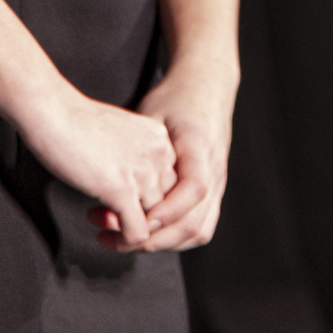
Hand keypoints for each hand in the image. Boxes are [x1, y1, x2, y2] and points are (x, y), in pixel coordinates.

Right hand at [13, 89, 176, 247]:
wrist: (52, 112)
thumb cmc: (74, 121)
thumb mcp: (118, 135)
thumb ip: (132, 158)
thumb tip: (131, 188)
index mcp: (159, 138)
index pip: (172, 182)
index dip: (150, 199)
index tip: (125, 203)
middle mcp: (159, 154)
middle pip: (168, 203)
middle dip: (144, 218)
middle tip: (114, 221)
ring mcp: (143, 172)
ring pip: (155, 222)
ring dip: (130, 232)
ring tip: (105, 229)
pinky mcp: (122, 190)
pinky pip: (137, 233)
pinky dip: (122, 242)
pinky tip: (103, 235)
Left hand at [107, 67, 235, 252]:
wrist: (206, 89)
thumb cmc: (175, 100)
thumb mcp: (153, 114)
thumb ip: (142, 148)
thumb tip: (114, 182)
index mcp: (201, 147)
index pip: (194, 188)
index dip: (167, 210)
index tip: (137, 221)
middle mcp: (215, 171)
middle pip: (195, 222)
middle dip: (154, 239)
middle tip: (114, 238)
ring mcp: (218, 184)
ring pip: (198, 231)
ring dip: (161, 244)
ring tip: (124, 240)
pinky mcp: (213, 192)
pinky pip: (200, 226)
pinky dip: (173, 238)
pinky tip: (146, 235)